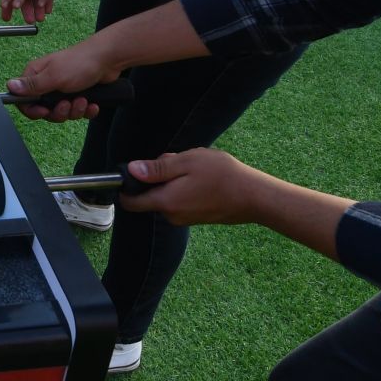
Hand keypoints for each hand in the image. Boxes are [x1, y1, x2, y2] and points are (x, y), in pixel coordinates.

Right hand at [5, 39, 122, 121]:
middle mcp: (48, 82)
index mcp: (37, 75)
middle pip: (44, 110)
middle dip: (59, 112)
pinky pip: (77, 110)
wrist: (108, 59)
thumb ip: (31, 85)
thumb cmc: (80, 63)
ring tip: (83, 100)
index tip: (44, 111)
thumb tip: (9, 86)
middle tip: (68, 104)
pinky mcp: (77, 94)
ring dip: (74, 110)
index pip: (24, 100)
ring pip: (62, 112)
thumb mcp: (53, 76)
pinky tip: (92, 104)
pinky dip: (85, 110)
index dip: (33, 110)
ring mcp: (63, 89)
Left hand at [119, 148, 268, 225]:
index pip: (130, 203)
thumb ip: (157, 168)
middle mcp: (171, 215)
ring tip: (195, 170)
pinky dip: (184, 188)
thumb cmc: (222, 175)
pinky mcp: (195, 218)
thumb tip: (131, 170)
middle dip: (158, 177)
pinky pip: (179, 201)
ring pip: (166, 196)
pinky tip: (202, 179)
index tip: (134, 171)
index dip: (127, 187)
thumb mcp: (187, 162)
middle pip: (150, 194)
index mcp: (165, 202)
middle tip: (179, 161)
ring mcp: (184, 218)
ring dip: (173, 181)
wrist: (253, 196)